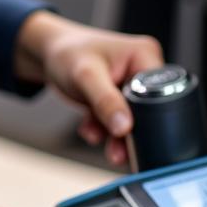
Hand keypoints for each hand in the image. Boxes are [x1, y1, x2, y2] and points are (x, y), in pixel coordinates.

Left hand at [14, 11, 162, 165]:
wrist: (48, 54)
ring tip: (100, 143)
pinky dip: (103, 130)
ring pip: (132, 120)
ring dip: (115, 136)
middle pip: (147, 110)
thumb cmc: (67, 53)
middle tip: (117, 152)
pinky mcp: (118, 97)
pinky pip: (118, 121)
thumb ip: (105, 101)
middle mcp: (142, 69)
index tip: (128, 134)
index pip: (158, 92)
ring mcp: (130, 85)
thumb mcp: (86, 76)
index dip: (147, 116)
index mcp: (144, 55)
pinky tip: (89, 128)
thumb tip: (124, 127)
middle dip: (129, 132)